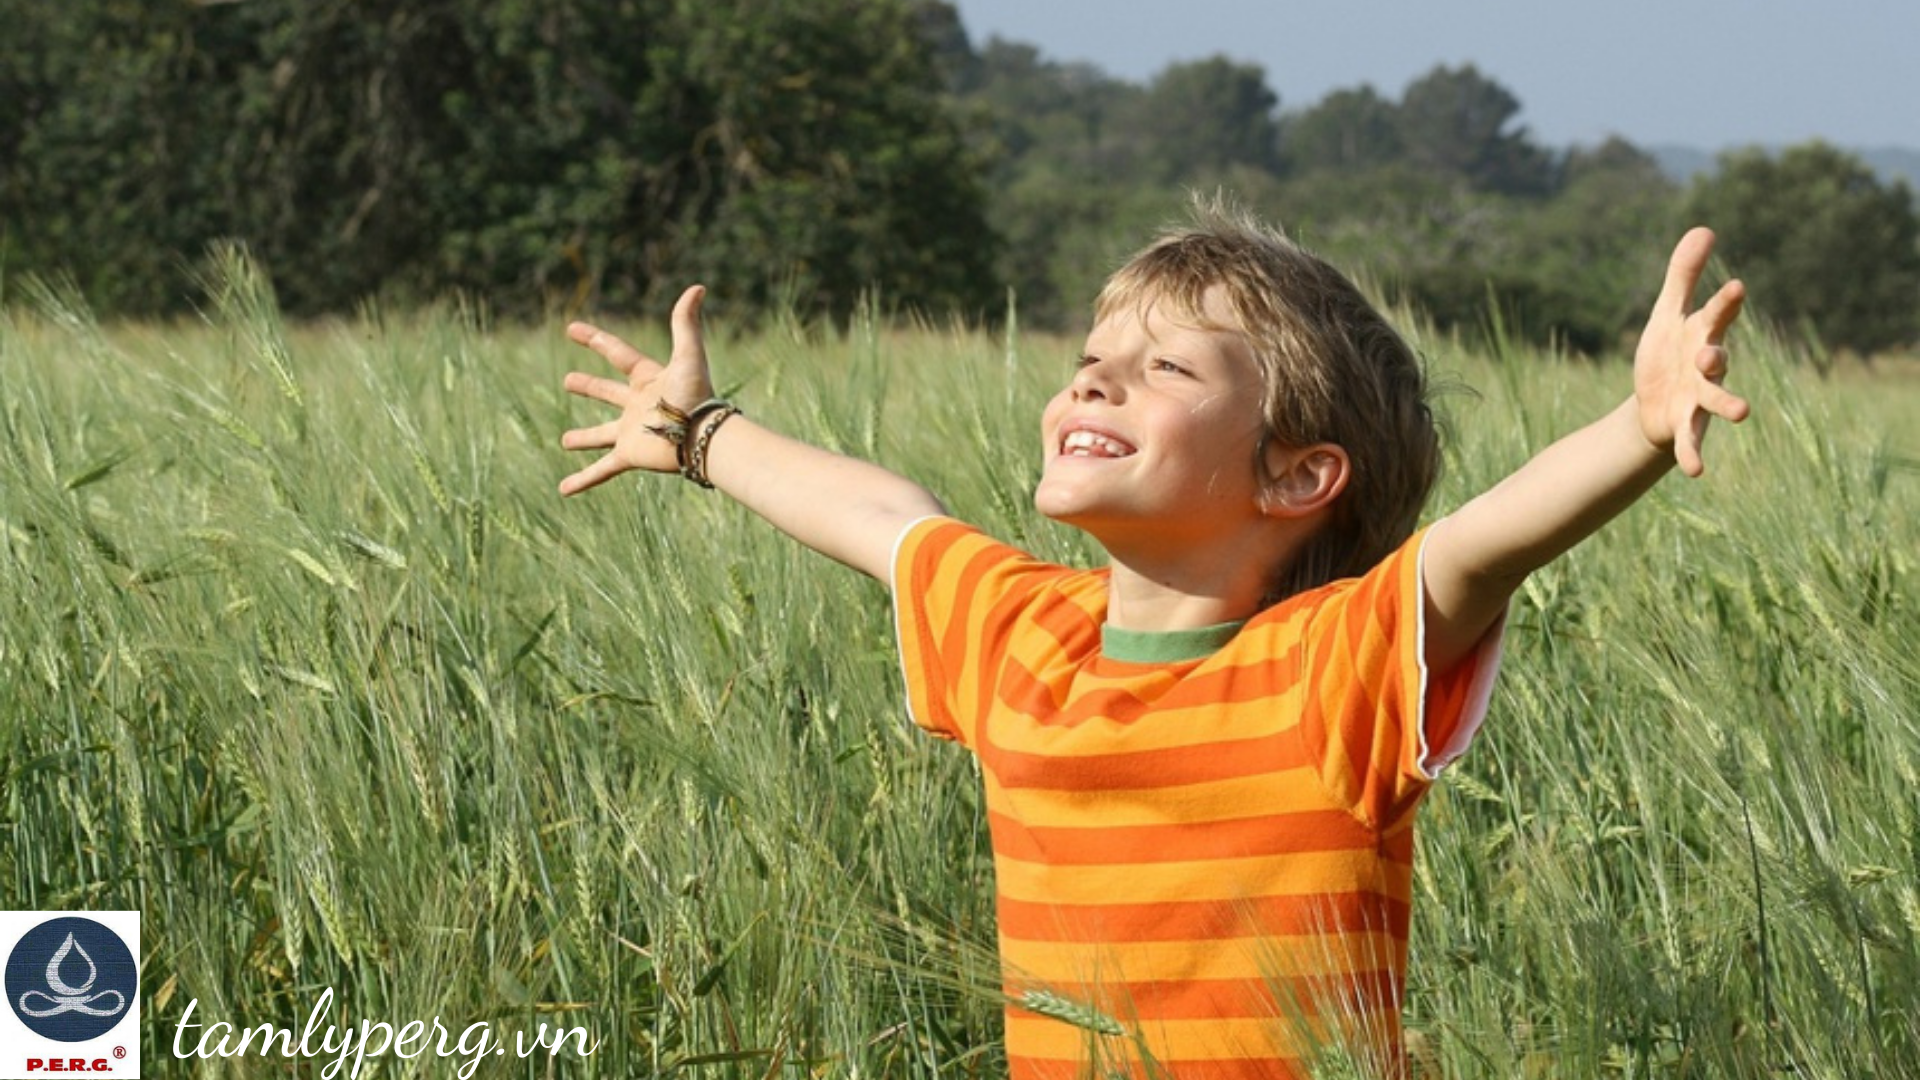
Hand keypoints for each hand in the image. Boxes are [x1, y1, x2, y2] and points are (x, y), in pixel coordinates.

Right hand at [558, 285, 715, 495]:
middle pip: (608, 393)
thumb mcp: (688, 355)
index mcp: (648, 379)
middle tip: (568, 381)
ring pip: (601, 435)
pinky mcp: (630, 455)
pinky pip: (602, 471)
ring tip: (565, 442)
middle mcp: (638, 405)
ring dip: (584, 439)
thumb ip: (686, 322)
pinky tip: (564, 490)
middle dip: (589, 387)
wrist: (703, 436)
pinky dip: (583, 480)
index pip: (617, 354)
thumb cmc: (697, 396)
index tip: (572, 329)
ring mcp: (632, 432)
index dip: (595, 340)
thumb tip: (698, 287)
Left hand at [1635, 228, 1749, 476]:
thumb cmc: (1666, 353)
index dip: (1724, 303)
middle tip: (1712, 354)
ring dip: (1728, 405)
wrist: (1652, 401)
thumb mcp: (1668, 313)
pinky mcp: (1686, 425)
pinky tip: (1696, 472)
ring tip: (1743, 412)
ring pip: (1716, 401)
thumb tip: (1704, 228)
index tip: (1735, 286)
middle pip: (1717, 359)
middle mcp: (1706, 367)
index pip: (1715, 315)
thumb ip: (1684, 275)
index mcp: (1701, 335)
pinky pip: (1693, 441)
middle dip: (1717, 356)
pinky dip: (1694, 455)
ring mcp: (1699, 398)